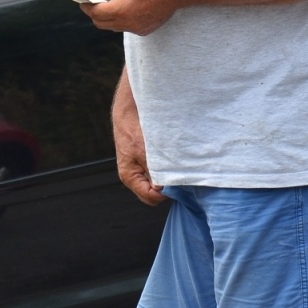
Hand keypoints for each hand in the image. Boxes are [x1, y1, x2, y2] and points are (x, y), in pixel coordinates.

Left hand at [80, 0, 184, 35]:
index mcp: (120, 10)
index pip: (95, 12)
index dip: (86, 6)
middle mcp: (127, 23)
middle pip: (101, 23)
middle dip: (94, 13)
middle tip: (94, 1)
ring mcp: (136, 29)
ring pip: (113, 27)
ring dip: (108, 17)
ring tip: (112, 2)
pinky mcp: (145, 30)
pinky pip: (126, 28)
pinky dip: (121, 20)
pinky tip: (127, 7)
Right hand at [112, 73, 165, 204]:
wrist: (131, 110)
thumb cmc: (135, 129)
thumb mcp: (146, 152)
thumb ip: (155, 172)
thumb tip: (164, 189)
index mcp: (130, 177)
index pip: (151, 198)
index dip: (165, 193)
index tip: (176, 181)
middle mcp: (133, 176)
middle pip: (154, 193)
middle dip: (166, 186)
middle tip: (178, 173)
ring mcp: (139, 168)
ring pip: (157, 182)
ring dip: (167, 175)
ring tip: (173, 163)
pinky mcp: (145, 160)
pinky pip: (158, 171)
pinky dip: (165, 167)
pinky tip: (170, 157)